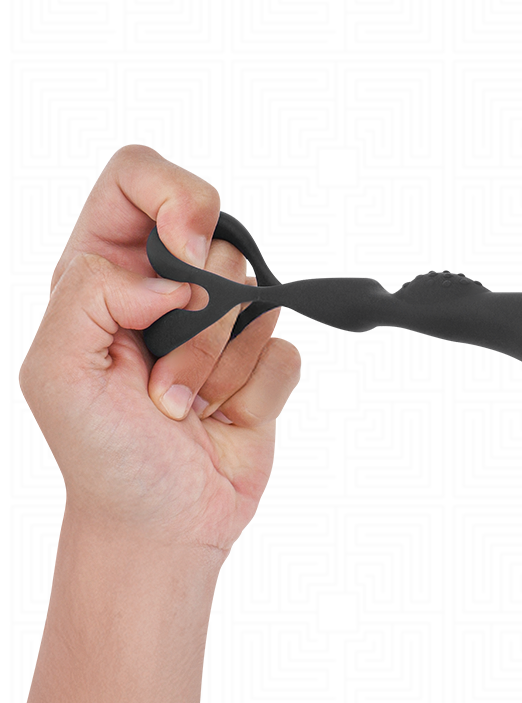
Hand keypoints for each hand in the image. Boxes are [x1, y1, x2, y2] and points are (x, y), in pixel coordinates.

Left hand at [19, 144, 300, 554]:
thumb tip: (177, 279)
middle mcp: (166, 286)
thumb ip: (90, 295)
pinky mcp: (262, 358)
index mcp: (104, 272)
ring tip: (187, 406)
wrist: (163, 525)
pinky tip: (223, 417)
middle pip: (217, 241)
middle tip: (164, 381)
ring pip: (256, 298)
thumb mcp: (55, 374)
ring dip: (221, 367)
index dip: (173, 195)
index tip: (186, 253)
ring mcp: (221, 321)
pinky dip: (255, 392)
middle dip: (199, 325)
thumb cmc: (102, 457)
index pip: (139, 176)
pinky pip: (285, 346)